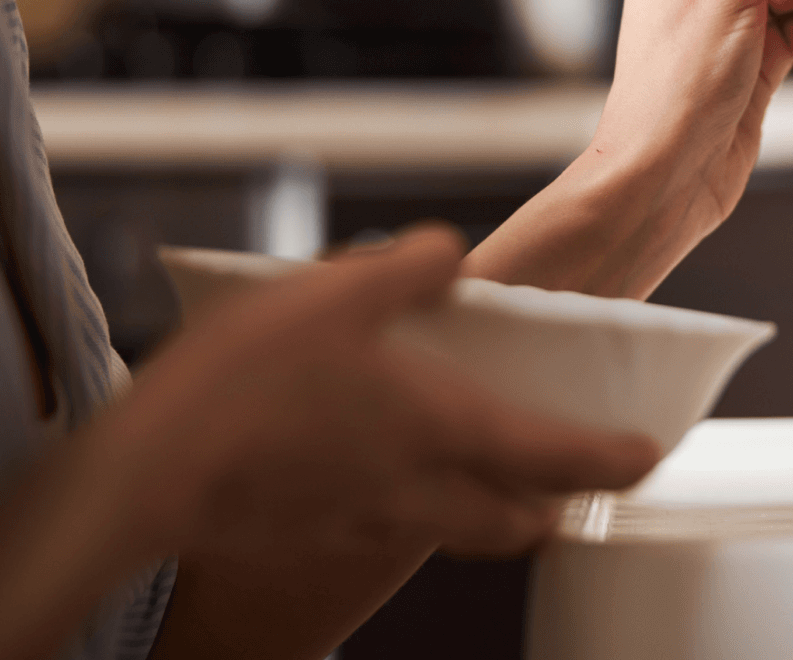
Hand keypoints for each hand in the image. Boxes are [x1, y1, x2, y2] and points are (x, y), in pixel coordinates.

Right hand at [119, 225, 659, 558]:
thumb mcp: (337, 294)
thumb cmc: (245, 386)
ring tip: (496, 482)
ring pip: (460, 533)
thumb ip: (409, 270)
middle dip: (558, 505)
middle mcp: (420, 489)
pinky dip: (419, 511)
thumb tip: (453, 254)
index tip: (648, 456)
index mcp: (444, 429)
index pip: (558, 458)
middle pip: (518, 520)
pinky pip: (394, 532)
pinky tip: (388, 475)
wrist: (145, 477)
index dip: (612, 460)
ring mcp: (367, 524)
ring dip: (495, 514)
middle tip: (577, 485)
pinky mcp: (316, 537)